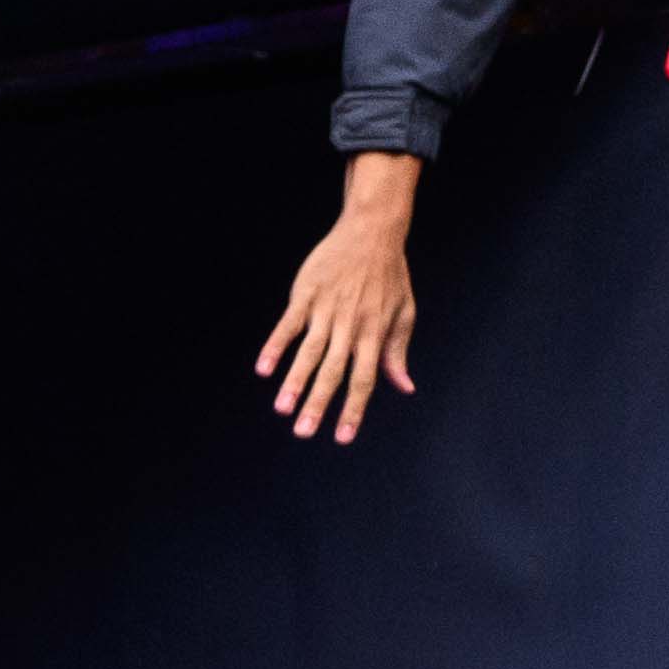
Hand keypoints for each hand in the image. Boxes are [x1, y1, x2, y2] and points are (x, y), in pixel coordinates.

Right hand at [259, 158, 423, 441]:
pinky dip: (275, 346)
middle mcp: (350, 326)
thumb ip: (397, 352)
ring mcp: (327, 310)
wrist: (373, 231)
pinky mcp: (306, 294)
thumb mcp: (403, 313)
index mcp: (374, 334)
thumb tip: (404, 387)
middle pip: (333, 371)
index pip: (364, 379)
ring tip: (281, 409)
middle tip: (303, 432)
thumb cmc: (390, 275)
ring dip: (295, 381)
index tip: (341, 438)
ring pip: (310, 352)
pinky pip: (289, 325)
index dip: (353, 409)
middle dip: (318, 404)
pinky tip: (263, 369)